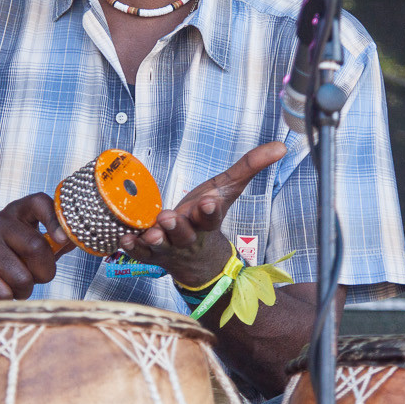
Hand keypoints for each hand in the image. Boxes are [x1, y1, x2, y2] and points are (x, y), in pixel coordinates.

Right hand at [0, 193, 66, 300]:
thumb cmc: (15, 259)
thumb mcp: (38, 245)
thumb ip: (59, 241)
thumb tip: (81, 238)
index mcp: (19, 211)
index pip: (40, 202)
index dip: (54, 220)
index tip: (62, 240)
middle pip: (35, 246)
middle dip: (44, 271)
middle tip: (38, 276)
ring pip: (21, 276)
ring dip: (26, 289)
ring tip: (17, 284)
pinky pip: (3, 291)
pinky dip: (9, 297)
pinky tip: (2, 289)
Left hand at [117, 141, 285, 288]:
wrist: (196, 257)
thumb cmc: (208, 215)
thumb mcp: (228, 189)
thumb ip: (250, 167)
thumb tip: (280, 146)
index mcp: (207, 221)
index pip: (211, 217)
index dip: (209, 210)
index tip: (208, 202)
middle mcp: (188, 237)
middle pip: (183, 234)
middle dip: (176, 226)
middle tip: (169, 217)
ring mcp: (168, 248)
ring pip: (161, 246)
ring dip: (155, 238)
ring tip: (150, 232)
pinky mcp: (150, 254)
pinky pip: (139, 253)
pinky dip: (131, 247)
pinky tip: (124, 238)